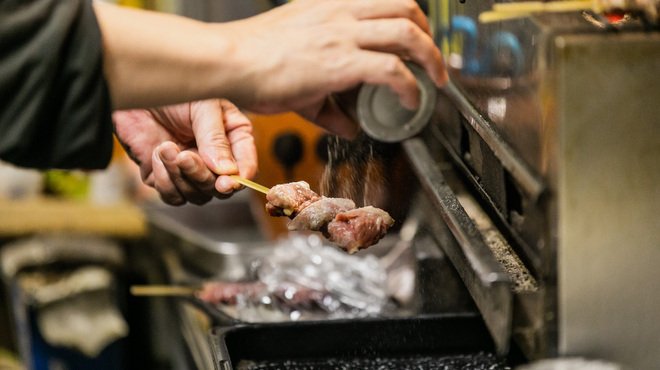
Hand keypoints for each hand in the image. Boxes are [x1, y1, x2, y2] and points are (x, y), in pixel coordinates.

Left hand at [113, 99, 256, 204]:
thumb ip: (216, 139)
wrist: (135, 88)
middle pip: (220, 188)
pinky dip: (165, 180)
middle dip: (202, 176)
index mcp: (233, 138)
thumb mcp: (203, 107)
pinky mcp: (165, 178)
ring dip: (180, 176)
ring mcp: (190, 171)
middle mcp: (215, 158)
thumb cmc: (174, 89)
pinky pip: (172, 195)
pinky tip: (157, 153)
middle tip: (185, 157)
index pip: (246, 167)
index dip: (239, 179)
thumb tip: (226, 171)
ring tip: (166, 147)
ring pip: (197, 195)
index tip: (226, 182)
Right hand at [220, 0, 447, 137]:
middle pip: (406, 7)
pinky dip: (409, 86)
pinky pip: (391, 70)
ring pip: (407, 33)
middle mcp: (341, 12)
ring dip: (431, 56)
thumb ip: (328, 98)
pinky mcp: (340, 62)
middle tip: (432, 59)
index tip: (415, 37)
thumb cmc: (253, 59)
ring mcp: (342, 34)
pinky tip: (411, 100)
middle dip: (428, 33)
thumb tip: (349, 126)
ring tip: (436, 78)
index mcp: (330, 6)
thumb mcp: (297, 71)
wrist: (229, 60)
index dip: (408, 16)